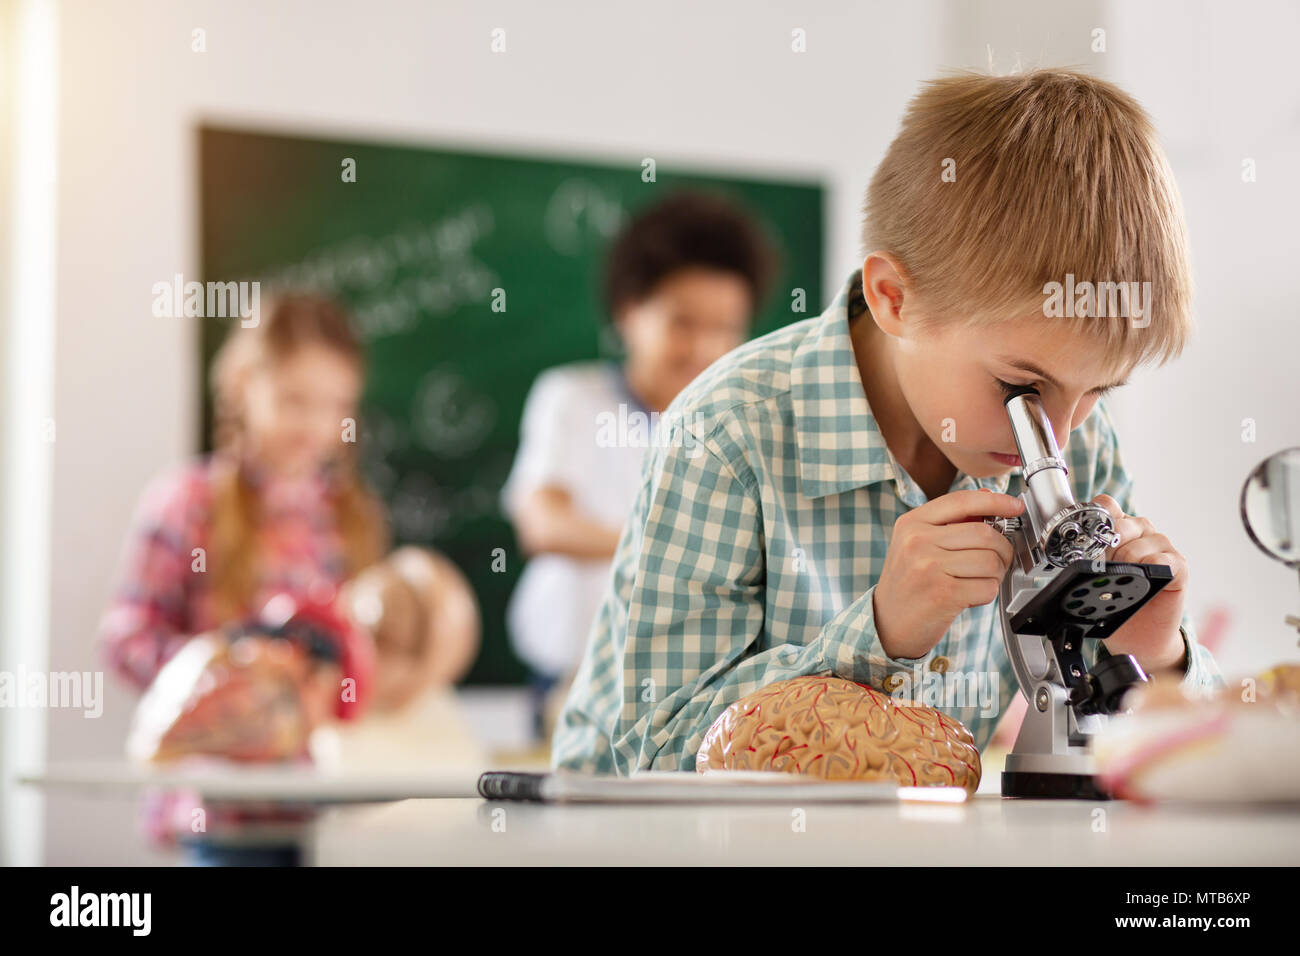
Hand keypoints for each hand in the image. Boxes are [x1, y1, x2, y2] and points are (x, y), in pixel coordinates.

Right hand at [873, 489, 1023, 659]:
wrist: (886, 624)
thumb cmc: (907, 583)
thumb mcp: (916, 544)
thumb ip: (949, 522)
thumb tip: (988, 500)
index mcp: (912, 523)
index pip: (962, 501)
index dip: (995, 501)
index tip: (1014, 506)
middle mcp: (917, 541)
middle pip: (984, 533)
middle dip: (1002, 549)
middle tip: (998, 559)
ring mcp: (929, 567)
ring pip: (991, 561)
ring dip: (995, 574)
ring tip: (978, 580)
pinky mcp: (943, 594)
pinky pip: (987, 587)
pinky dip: (986, 593)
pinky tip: (970, 595)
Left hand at [1090, 494, 1187, 673]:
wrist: (1138, 635)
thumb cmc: (1114, 602)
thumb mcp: (1092, 576)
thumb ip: (1086, 557)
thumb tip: (1071, 551)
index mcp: (1119, 529)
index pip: (1105, 506)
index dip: (1093, 518)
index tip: (1085, 539)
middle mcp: (1141, 533)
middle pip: (1120, 524)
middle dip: (1105, 547)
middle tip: (1102, 568)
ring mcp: (1161, 548)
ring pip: (1139, 542)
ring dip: (1125, 562)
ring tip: (1122, 579)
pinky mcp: (1179, 567)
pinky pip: (1164, 560)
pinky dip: (1150, 568)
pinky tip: (1143, 579)